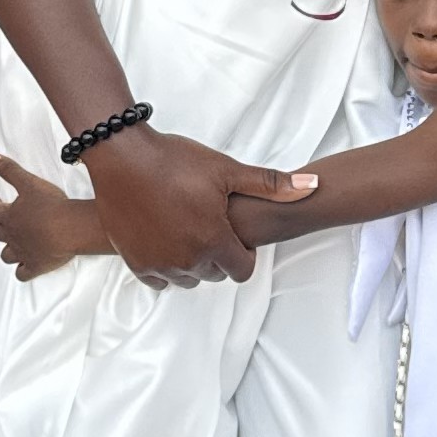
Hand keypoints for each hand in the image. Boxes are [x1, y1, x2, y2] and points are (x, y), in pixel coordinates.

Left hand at [0, 156, 101, 280]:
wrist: (69, 229)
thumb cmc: (51, 205)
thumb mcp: (28, 182)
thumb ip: (9, 170)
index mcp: (9, 216)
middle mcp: (12, 236)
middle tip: (6, 222)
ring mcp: (22, 253)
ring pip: (7, 255)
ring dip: (8, 250)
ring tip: (15, 244)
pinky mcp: (35, 266)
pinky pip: (22, 274)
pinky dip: (21, 271)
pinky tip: (25, 267)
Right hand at [84, 124, 315, 287]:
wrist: (122, 157)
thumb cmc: (174, 161)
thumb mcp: (226, 170)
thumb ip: (271, 184)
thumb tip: (314, 185)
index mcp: (214, 242)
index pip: (242, 270)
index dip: (243, 251)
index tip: (232, 229)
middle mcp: (187, 261)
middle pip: (215, 274)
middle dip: (218, 255)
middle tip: (208, 222)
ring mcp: (159, 265)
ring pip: (188, 279)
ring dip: (192, 262)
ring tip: (186, 227)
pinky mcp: (135, 263)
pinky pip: (160, 279)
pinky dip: (165, 265)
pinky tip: (165, 238)